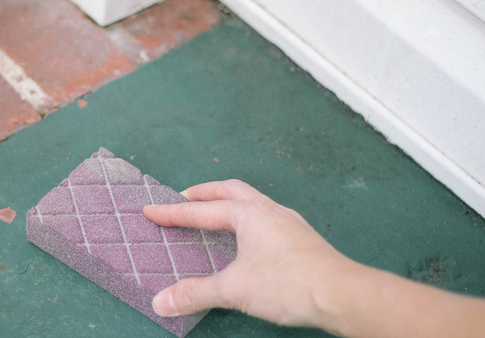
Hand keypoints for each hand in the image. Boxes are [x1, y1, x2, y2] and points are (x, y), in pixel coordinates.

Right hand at [143, 179, 351, 326]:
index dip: (173, 213)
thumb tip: (161, 302)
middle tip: (183, 200)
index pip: (201, 210)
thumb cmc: (290, 283)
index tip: (151, 211)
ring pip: (251, 201)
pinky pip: (266, 217)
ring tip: (214, 214)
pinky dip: (247, 219)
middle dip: (203, 194)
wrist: (342, 294)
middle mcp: (268, 210)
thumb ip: (196, 293)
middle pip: (229, 190)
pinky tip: (248, 238)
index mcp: (248, 213)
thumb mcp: (234, 289)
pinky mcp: (301, 238)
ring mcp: (288, 222)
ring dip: (228, 203)